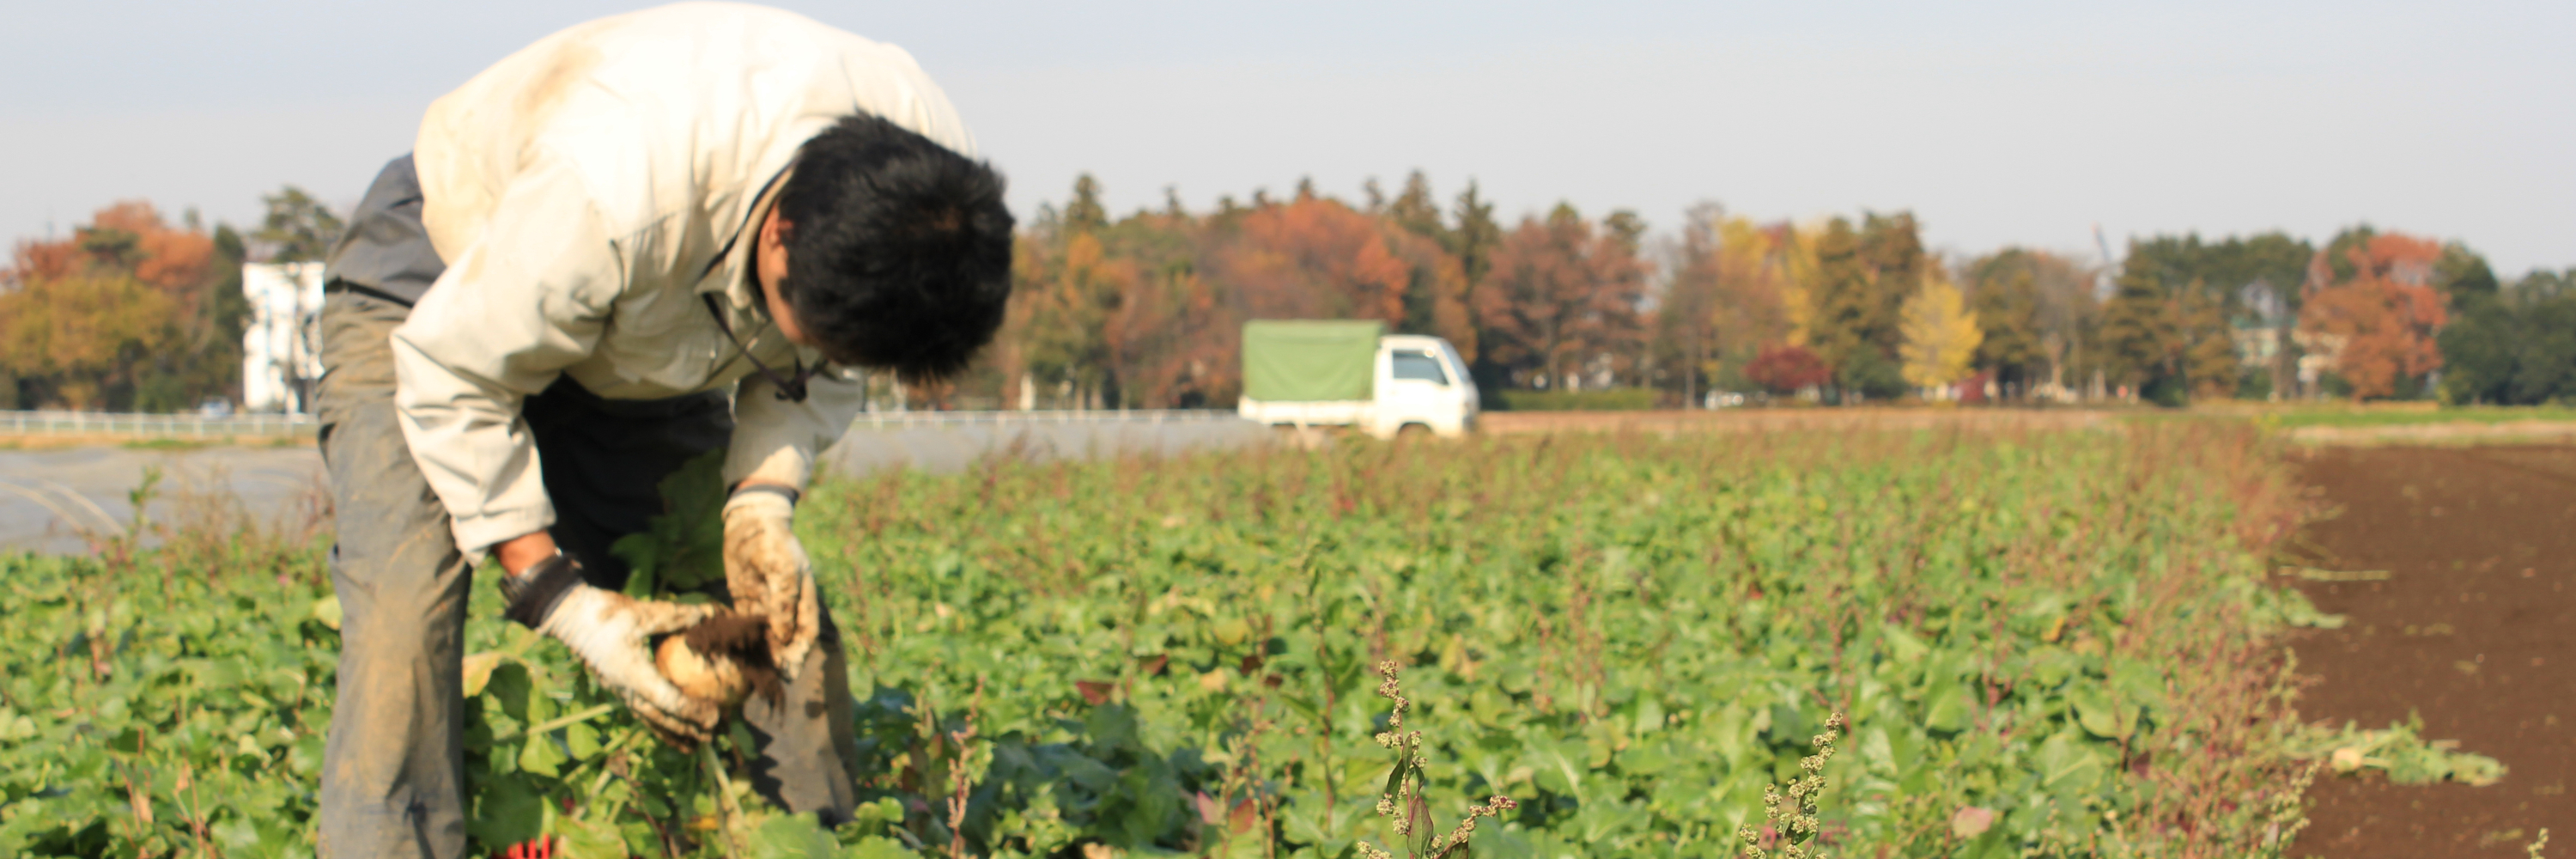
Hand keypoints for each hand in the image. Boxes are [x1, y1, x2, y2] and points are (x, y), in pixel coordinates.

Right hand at [501, 556, 720, 745]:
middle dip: (686, 730)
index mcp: (632, 675)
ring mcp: (617, 689)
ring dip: (671, 732)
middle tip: (712, 735)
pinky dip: (656, 721)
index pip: (667, 701)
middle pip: (659, 718)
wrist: (567, 616)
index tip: (714, 717)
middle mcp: (624, 688)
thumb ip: (675, 616)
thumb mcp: (642, 613)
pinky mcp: (614, 685)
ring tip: (693, 744)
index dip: (692, 711)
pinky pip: (638, 709)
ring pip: (647, 718)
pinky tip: (669, 724)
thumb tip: (706, 614)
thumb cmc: (605, 613)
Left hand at [722, 487, 819, 681]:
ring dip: (763, 656)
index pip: (806, 632)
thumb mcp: (782, 568)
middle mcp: (787, 605)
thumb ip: (783, 602)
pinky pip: (747, 627)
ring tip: (754, 676)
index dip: (800, 653)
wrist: (750, 521)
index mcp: (803, 597)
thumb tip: (782, 636)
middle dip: (782, 661)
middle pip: (788, 640)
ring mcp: (767, 605)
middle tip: (772, 681)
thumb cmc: (772, 541)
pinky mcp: (747, 602)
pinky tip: (736, 657)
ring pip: (767, 638)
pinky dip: (744, 643)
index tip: (790, 670)